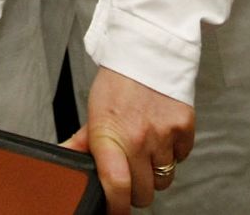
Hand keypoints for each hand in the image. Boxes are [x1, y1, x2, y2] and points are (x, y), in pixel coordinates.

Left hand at [64, 66, 195, 213]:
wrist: (147, 51)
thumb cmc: (118, 82)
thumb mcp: (93, 113)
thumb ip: (81, 143)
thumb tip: (64, 163)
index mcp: (109, 136)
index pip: (117, 188)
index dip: (117, 207)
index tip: (115, 210)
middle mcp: (138, 138)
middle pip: (144, 193)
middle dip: (137, 189)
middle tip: (131, 172)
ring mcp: (164, 134)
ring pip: (165, 179)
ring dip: (156, 171)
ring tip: (146, 148)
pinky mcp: (185, 127)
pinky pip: (182, 158)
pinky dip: (173, 153)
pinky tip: (161, 134)